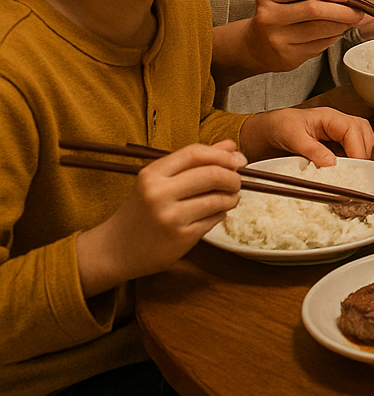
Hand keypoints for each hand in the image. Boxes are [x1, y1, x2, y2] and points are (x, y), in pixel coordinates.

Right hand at [75, 140, 244, 295]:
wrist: (115, 250)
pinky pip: (215, 219)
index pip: (195, 153)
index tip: (237, 159)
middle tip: (236, 181)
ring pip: (219, 198)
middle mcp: (158, 194)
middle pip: (212, 174)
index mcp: (151, 174)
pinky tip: (212, 214)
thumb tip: (231, 146)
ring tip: (228, 198)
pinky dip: (221, 214)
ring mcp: (170, 217)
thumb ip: (193, 161)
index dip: (222, 154)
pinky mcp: (181, 237)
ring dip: (231, 197)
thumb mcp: (158, 181)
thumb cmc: (140, 211)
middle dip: (233, 176)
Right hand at [238, 0, 363, 73]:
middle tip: (356, 10)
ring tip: (349, 20)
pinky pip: (320, 45)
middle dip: (342, 10)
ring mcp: (277, 39)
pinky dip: (333, 37)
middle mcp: (269, 17)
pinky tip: (335, 32)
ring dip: (342, 24)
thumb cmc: (277, 14)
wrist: (255, 46)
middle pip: (314, 9)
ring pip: (321, 29)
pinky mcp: (288, 57)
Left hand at [239, 107, 373, 164]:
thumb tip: (332, 163)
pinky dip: (353, 158)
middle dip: (363, 151)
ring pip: (362, 138)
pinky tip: (345, 169)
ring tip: (352, 170)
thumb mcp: (292, 137)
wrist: (268, 130)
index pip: (353, 130)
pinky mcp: (336, 142)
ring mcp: (338, 131)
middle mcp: (338, 122)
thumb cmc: (279, 127)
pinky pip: (352, 147)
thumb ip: (312, 149)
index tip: (356, 167)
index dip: (358, 149)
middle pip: (363, 132)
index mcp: (329, 117)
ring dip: (361, 154)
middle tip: (356, 171)